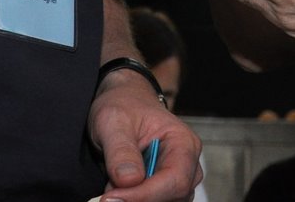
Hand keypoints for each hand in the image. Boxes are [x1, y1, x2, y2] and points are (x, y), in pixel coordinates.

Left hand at [88, 72, 201, 201]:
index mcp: (184, 142)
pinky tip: (120, 192)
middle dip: (139, 199)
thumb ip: (121, 150)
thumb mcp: (114, 121)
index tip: (111, 198)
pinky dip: (136, 201)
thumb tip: (129, 180)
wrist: (123, 102)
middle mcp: (187, 164)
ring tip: (112, 188)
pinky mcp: (165, 188)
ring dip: (138, 201)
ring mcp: (178, 178)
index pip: (175, 179)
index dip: (145, 195)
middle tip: (107, 195)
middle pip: (175, 196)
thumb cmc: (123, 106)